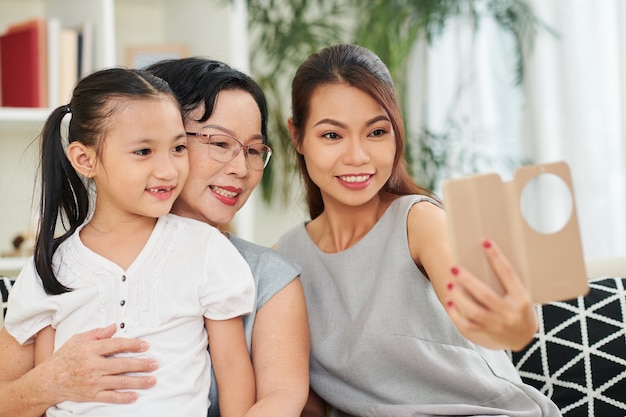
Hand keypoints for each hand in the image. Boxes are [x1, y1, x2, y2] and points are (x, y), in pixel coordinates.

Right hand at [39, 324, 157, 403]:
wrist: (47, 381)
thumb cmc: (63, 358)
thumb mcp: (78, 340)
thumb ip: (97, 333)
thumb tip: (114, 327)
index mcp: (91, 350)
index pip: (116, 345)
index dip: (133, 345)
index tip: (145, 346)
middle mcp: (93, 366)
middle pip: (122, 364)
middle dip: (141, 364)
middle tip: (154, 363)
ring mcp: (93, 382)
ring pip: (120, 382)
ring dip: (138, 381)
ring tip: (152, 380)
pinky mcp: (91, 395)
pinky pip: (110, 397)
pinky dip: (123, 397)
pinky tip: (135, 396)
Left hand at [445, 239, 537, 350]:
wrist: (524, 339)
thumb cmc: (518, 309)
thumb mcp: (520, 296)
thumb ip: (506, 282)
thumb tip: (483, 254)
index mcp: (521, 299)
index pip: (508, 274)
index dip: (496, 257)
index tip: (484, 241)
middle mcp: (510, 314)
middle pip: (485, 295)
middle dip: (468, 280)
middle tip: (454, 268)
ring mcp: (497, 327)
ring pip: (474, 312)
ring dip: (459, 297)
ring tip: (449, 284)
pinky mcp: (485, 336)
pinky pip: (466, 326)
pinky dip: (455, 314)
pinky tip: (449, 302)